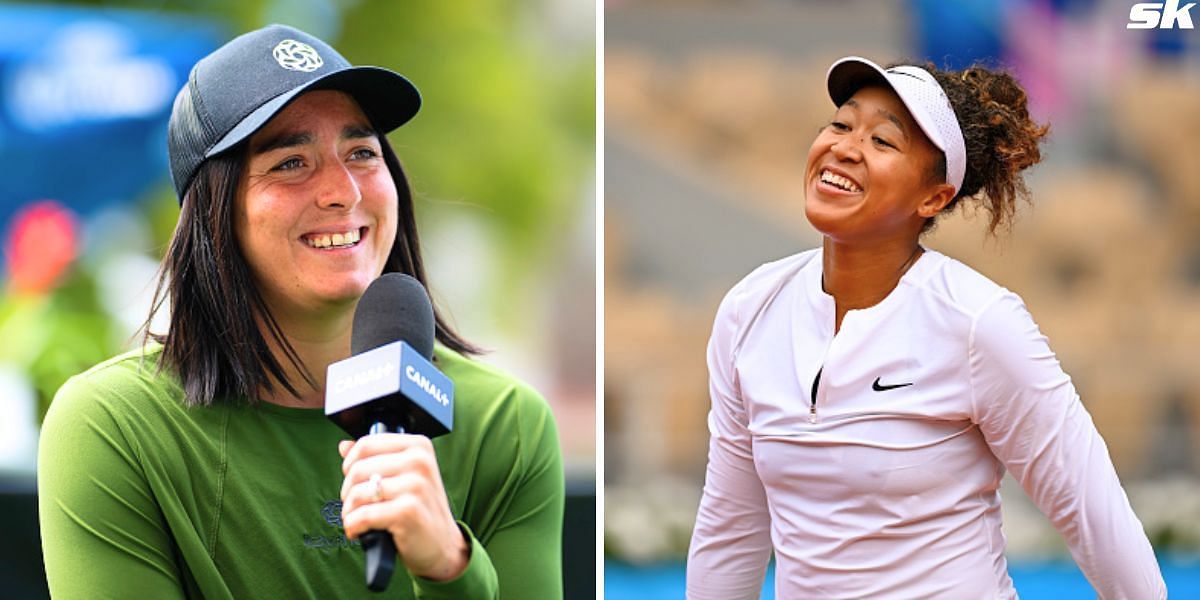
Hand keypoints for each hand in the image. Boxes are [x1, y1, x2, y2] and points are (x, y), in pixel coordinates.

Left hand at [339, 434, 468, 581]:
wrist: (443, 545)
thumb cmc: (420, 509)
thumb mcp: (401, 477)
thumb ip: (374, 458)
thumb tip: (344, 446)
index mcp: (419, 446)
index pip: (366, 444)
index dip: (350, 466)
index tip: (357, 483)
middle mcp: (420, 461)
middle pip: (357, 469)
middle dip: (348, 493)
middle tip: (358, 506)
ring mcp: (416, 485)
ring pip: (357, 493)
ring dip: (349, 512)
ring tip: (359, 520)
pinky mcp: (409, 511)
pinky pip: (363, 516)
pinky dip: (353, 527)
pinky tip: (360, 532)